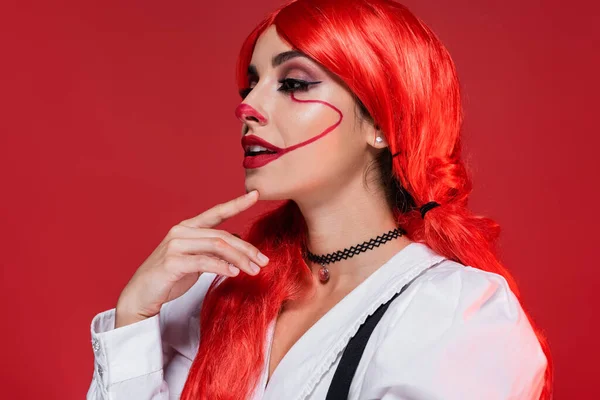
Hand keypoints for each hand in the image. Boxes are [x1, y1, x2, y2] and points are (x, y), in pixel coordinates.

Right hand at [114, 190, 268, 327]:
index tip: (255, 195)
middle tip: (264, 261)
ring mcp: (175, 245)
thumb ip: (213, 249)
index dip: (236, 204)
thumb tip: (238, 241)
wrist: (140, 296)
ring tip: (254, 271)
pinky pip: (204, 262)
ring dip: (239, 259)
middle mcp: (181, 231)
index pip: (217, 212)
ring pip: (217, 246)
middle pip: (223, 236)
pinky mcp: (172, 262)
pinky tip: (234, 274)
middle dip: (247, 249)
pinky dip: (222, 267)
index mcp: (188, 227)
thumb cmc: (169, 278)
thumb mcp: (196, 260)